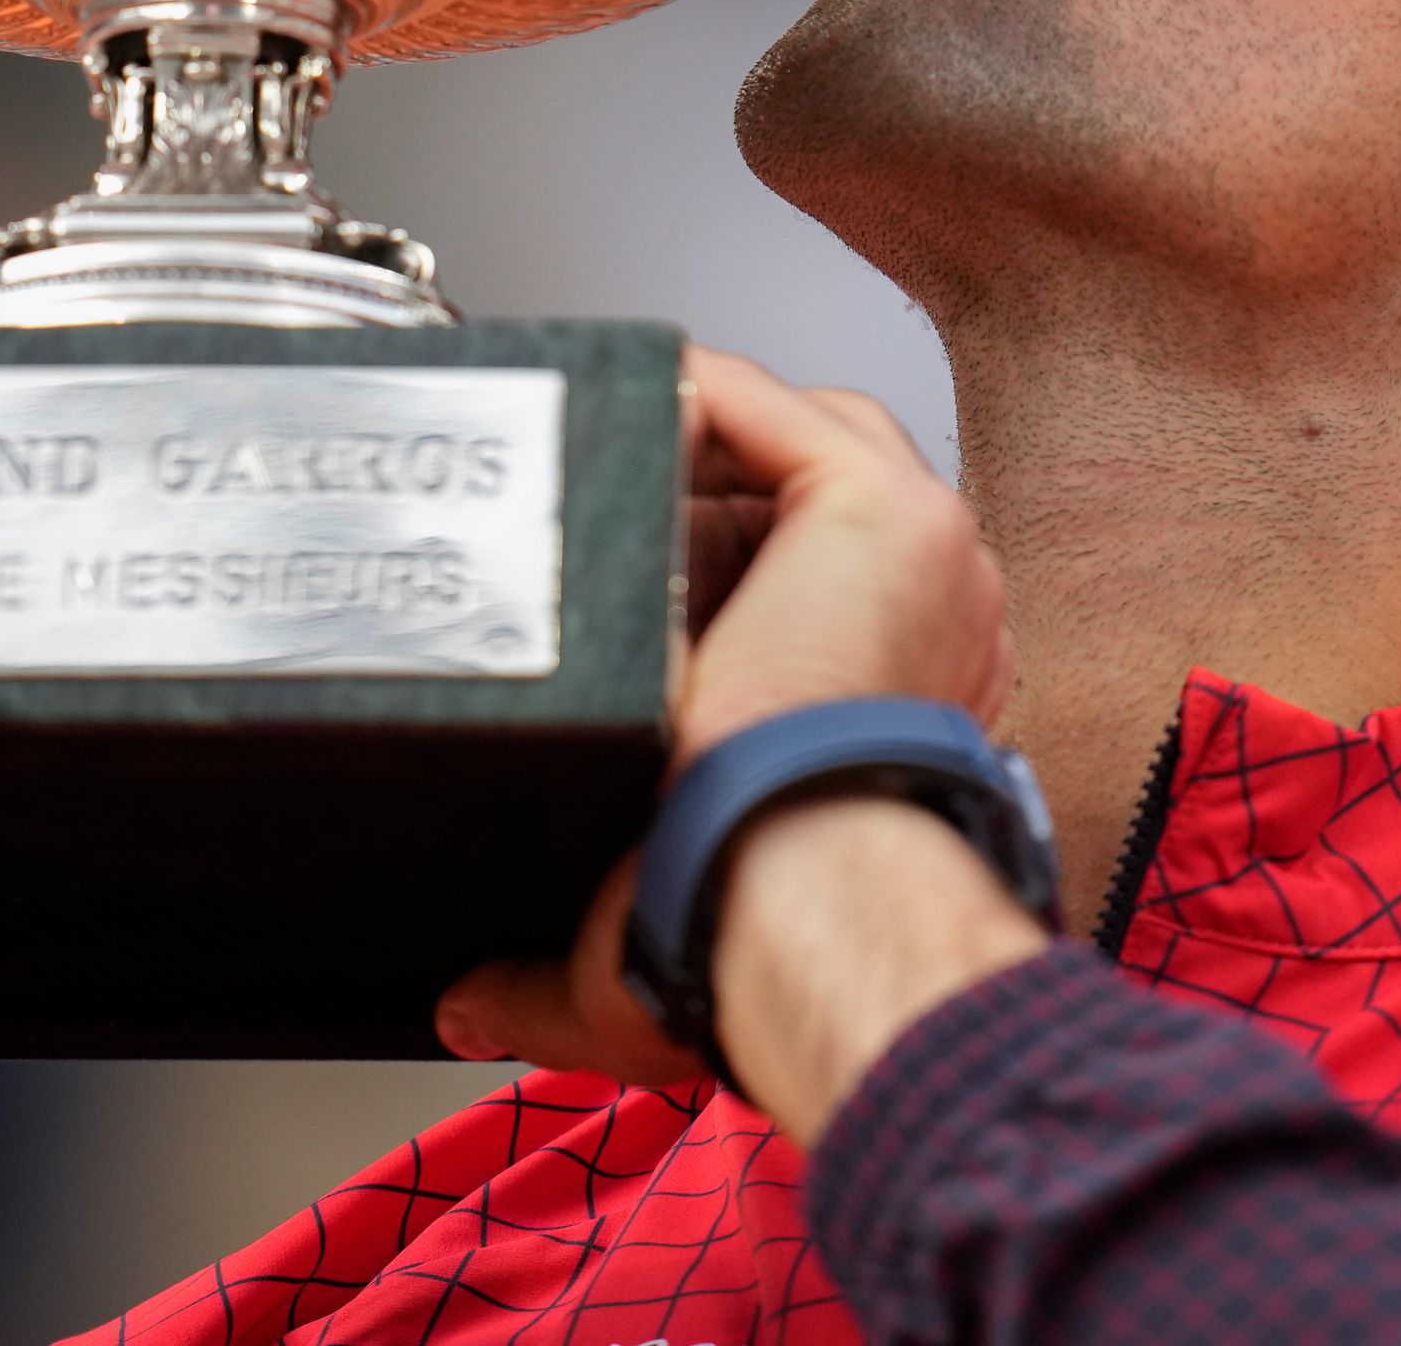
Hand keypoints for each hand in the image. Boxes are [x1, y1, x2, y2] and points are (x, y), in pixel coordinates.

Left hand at [434, 347, 1017, 1087]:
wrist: (785, 906)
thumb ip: (546, 974)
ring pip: (797, 433)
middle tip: (593, 516)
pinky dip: (682, 395)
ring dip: (690, 435)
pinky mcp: (883, 509)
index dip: (702, 562)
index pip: (809, 580)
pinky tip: (606, 415)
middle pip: (809, 491)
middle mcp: (936, 615)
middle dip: (698, 488)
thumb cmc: (747, 934)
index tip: (607, 582)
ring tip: (591, 460)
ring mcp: (927, 553)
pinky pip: (768, 404)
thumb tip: (465, 1005)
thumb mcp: (641, 952)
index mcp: (903, 699)